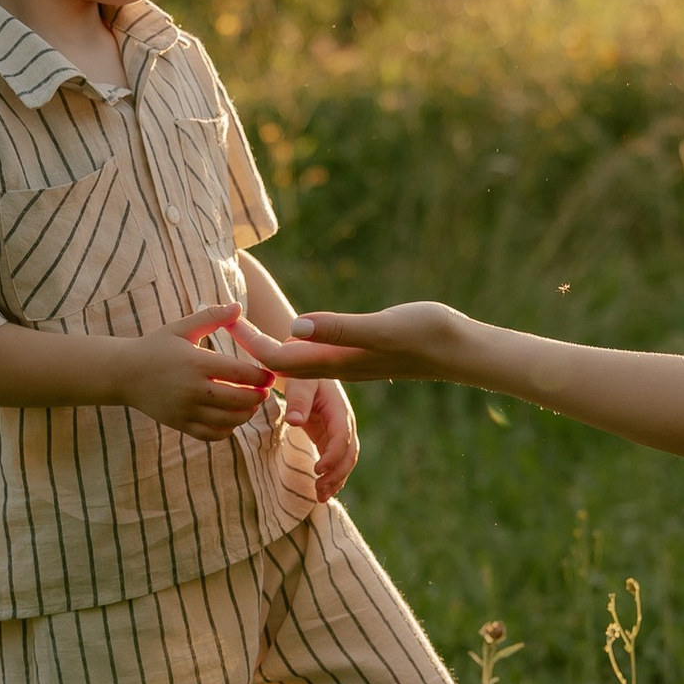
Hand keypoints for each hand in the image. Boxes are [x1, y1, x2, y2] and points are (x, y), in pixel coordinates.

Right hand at [120, 306, 274, 439]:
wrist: (124, 374)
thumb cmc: (156, 347)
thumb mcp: (181, 328)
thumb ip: (211, 317)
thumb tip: (239, 306)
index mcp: (197, 363)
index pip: (240, 373)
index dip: (261, 376)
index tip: (270, 375)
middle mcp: (193, 389)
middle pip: (239, 400)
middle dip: (258, 396)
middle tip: (264, 391)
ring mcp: (186, 410)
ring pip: (228, 420)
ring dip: (246, 414)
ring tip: (251, 404)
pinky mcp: (180, 424)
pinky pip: (212, 434)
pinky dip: (227, 429)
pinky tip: (231, 418)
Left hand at [239, 301, 474, 385]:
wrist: (460, 350)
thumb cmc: (426, 336)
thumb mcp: (381, 327)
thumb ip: (339, 328)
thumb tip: (295, 327)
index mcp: (336, 361)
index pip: (277, 358)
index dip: (248, 340)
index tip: (226, 316)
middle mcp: (338, 366)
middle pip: (280, 365)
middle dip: (249, 347)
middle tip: (222, 319)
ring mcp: (349, 363)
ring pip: (298, 366)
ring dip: (269, 353)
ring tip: (246, 333)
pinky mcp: (361, 356)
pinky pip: (317, 361)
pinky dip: (296, 351)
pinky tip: (295, 338)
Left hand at [293, 373, 359, 497]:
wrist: (306, 370)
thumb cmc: (301, 375)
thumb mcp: (299, 382)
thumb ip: (298, 400)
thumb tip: (294, 421)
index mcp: (339, 409)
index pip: (342, 436)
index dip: (333, 455)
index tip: (318, 470)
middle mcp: (344, 423)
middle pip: (349, 453)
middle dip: (337, 474)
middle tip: (319, 490)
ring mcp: (339, 432)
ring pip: (345, 461)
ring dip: (336, 480)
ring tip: (320, 497)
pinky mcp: (330, 439)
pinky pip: (336, 461)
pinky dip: (332, 477)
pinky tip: (321, 492)